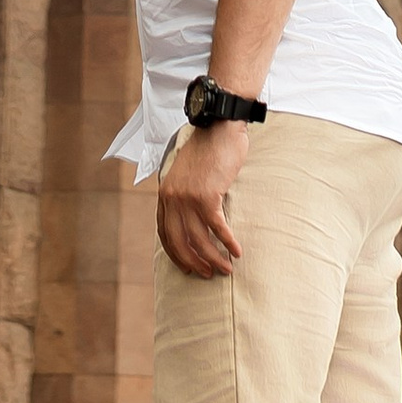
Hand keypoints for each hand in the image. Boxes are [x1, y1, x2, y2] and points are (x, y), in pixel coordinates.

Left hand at [157, 121, 246, 277]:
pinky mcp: (206, 196)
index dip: (177, 255)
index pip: (165, 234)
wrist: (218, 128)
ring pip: (199, 239)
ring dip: (214, 258)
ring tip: (226, 269)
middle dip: (194, 262)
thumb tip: (192, 218)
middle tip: (208, 274)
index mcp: (165, 195)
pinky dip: (227, 242)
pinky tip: (237, 252)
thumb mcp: (186, 174)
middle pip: (179, 242)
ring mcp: (187, 198)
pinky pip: (217, 228)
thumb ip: (184, 194)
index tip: (189, 268)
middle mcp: (172, 199)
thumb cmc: (208, 151)